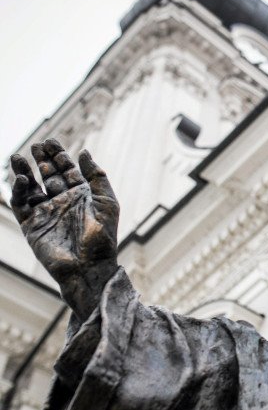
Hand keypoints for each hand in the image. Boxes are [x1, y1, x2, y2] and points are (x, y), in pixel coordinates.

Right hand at [10, 139, 118, 320]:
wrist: (88, 267)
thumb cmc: (102, 238)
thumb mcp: (107, 203)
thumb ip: (96, 177)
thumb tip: (84, 152)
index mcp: (82, 197)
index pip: (68, 171)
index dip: (60, 156)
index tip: (52, 141)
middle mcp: (64, 203)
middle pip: (49, 175)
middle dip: (43, 159)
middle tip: (37, 144)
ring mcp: (47, 213)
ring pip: (32, 188)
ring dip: (24, 172)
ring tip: (17, 156)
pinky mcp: (33, 226)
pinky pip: (22, 204)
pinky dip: (19, 191)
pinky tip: (22, 179)